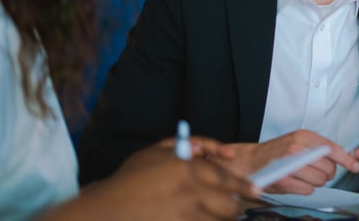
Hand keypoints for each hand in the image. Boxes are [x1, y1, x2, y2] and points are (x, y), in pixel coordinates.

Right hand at [42, 140, 257, 220]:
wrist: (103, 213)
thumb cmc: (128, 180)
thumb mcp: (154, 152)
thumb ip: (186, 146)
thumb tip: (209, 151)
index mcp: (187, 170)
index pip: (227, 179)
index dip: (244, 187)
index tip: (255, 190)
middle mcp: (190, 194)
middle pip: (229, 206)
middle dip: (235, 207)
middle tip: (237, 207)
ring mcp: (184, 218)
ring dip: (220, 219)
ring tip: (215, 215)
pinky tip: (198, 218)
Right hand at [215, 129, 358, 194]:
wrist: (250, 161)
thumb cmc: (276, 152)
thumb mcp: (298, 141)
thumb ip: (317, 147)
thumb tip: (342, 158)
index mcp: (303, 136)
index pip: (332, 148)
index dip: (347, 159)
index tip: (356, 166)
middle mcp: (297, 149)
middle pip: (328, 168)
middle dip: (327, 173)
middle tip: (316, 170)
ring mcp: (290, 166)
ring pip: (320, 180)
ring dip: (316, 181)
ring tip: (304, 175)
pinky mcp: (284, 182)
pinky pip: (309, 190)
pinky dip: (305, 188)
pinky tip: (296, 182)